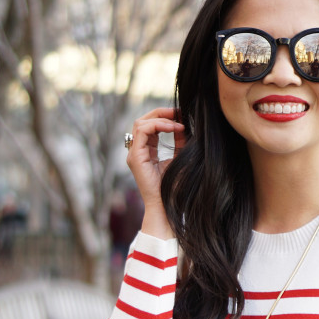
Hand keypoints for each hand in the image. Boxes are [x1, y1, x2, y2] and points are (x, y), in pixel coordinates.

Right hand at [126, 107, 185, 238]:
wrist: (167, 207)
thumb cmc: (174, 188)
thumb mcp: (180, 158)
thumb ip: (180, 142)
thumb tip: (184, 125)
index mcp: (146, 151)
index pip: (151, 126)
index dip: (165, 117)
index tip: (182, 115)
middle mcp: (137, 151)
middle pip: (143, 121)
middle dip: (162, 113)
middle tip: (179, 111)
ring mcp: (134, 154)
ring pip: (140, 123)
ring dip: (160, 118)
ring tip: (177, 120)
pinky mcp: (135, 157)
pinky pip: (142, 131)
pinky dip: (158, 125)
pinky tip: (174, 128)